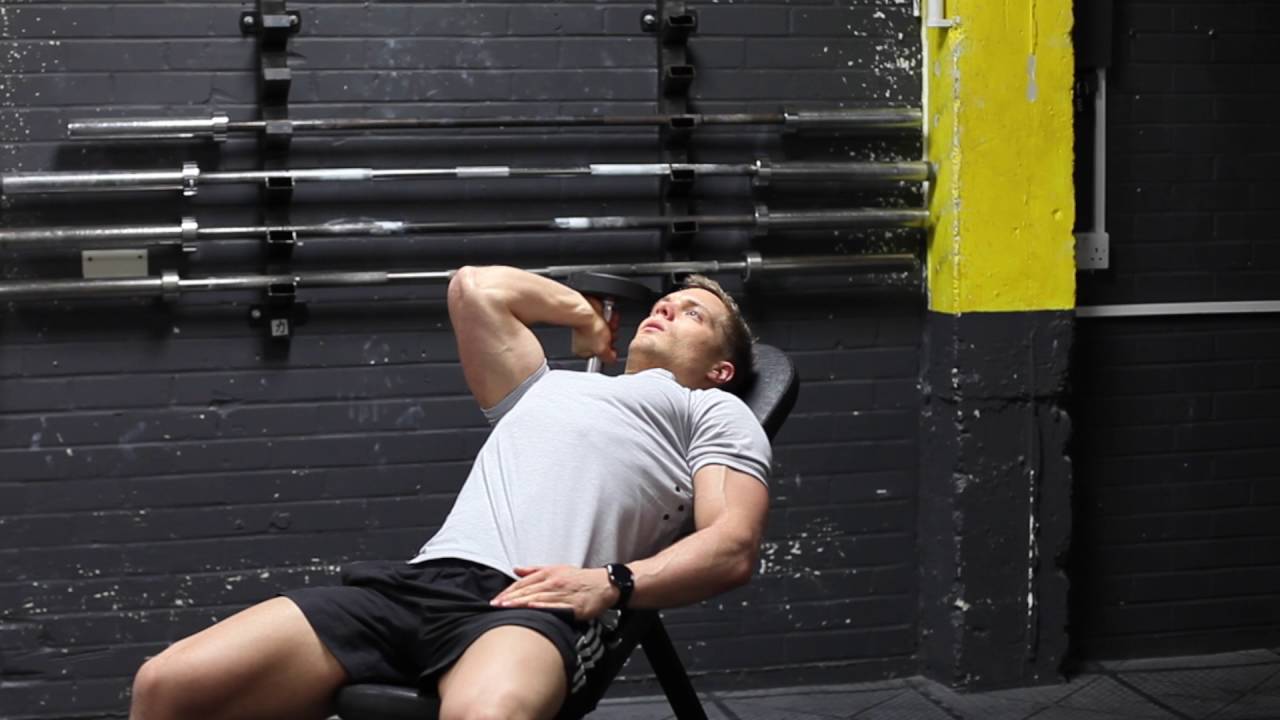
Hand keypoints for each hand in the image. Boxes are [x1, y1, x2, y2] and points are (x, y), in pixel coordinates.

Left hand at [490, 565, 619, 620]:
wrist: (604, 585)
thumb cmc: (579, 578)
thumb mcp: (556, 568)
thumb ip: (534, 570)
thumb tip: (515, 569)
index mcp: (549, 574)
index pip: (524, 583)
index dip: (509, 591)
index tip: (496, 599)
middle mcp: (554, 583)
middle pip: (528, 591)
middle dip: (510, 599)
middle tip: (495, 605)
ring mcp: (563, 594)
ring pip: (538, 598)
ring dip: (521, 603)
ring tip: (506, 608)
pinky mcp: (573, 606)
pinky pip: (556, 607)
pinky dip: (543, 607)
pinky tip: (533, 609)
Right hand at [571, 298, 620, 364]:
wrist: (586, 311)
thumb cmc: (589, 329)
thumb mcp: (602, 350)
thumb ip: (608, 358)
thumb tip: (612, 359)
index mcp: (583, 351)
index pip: (601, 354)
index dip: (608, 350)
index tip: (611, 346)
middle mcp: (585, 340)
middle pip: (606, 342)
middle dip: (611, 337)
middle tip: (608, 334)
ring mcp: (590, 328)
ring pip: (609, 331)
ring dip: (612, 327)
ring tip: (608, 324)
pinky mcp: (594, 318)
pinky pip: (608, 320)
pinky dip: (611, 319)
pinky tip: (609, 318)